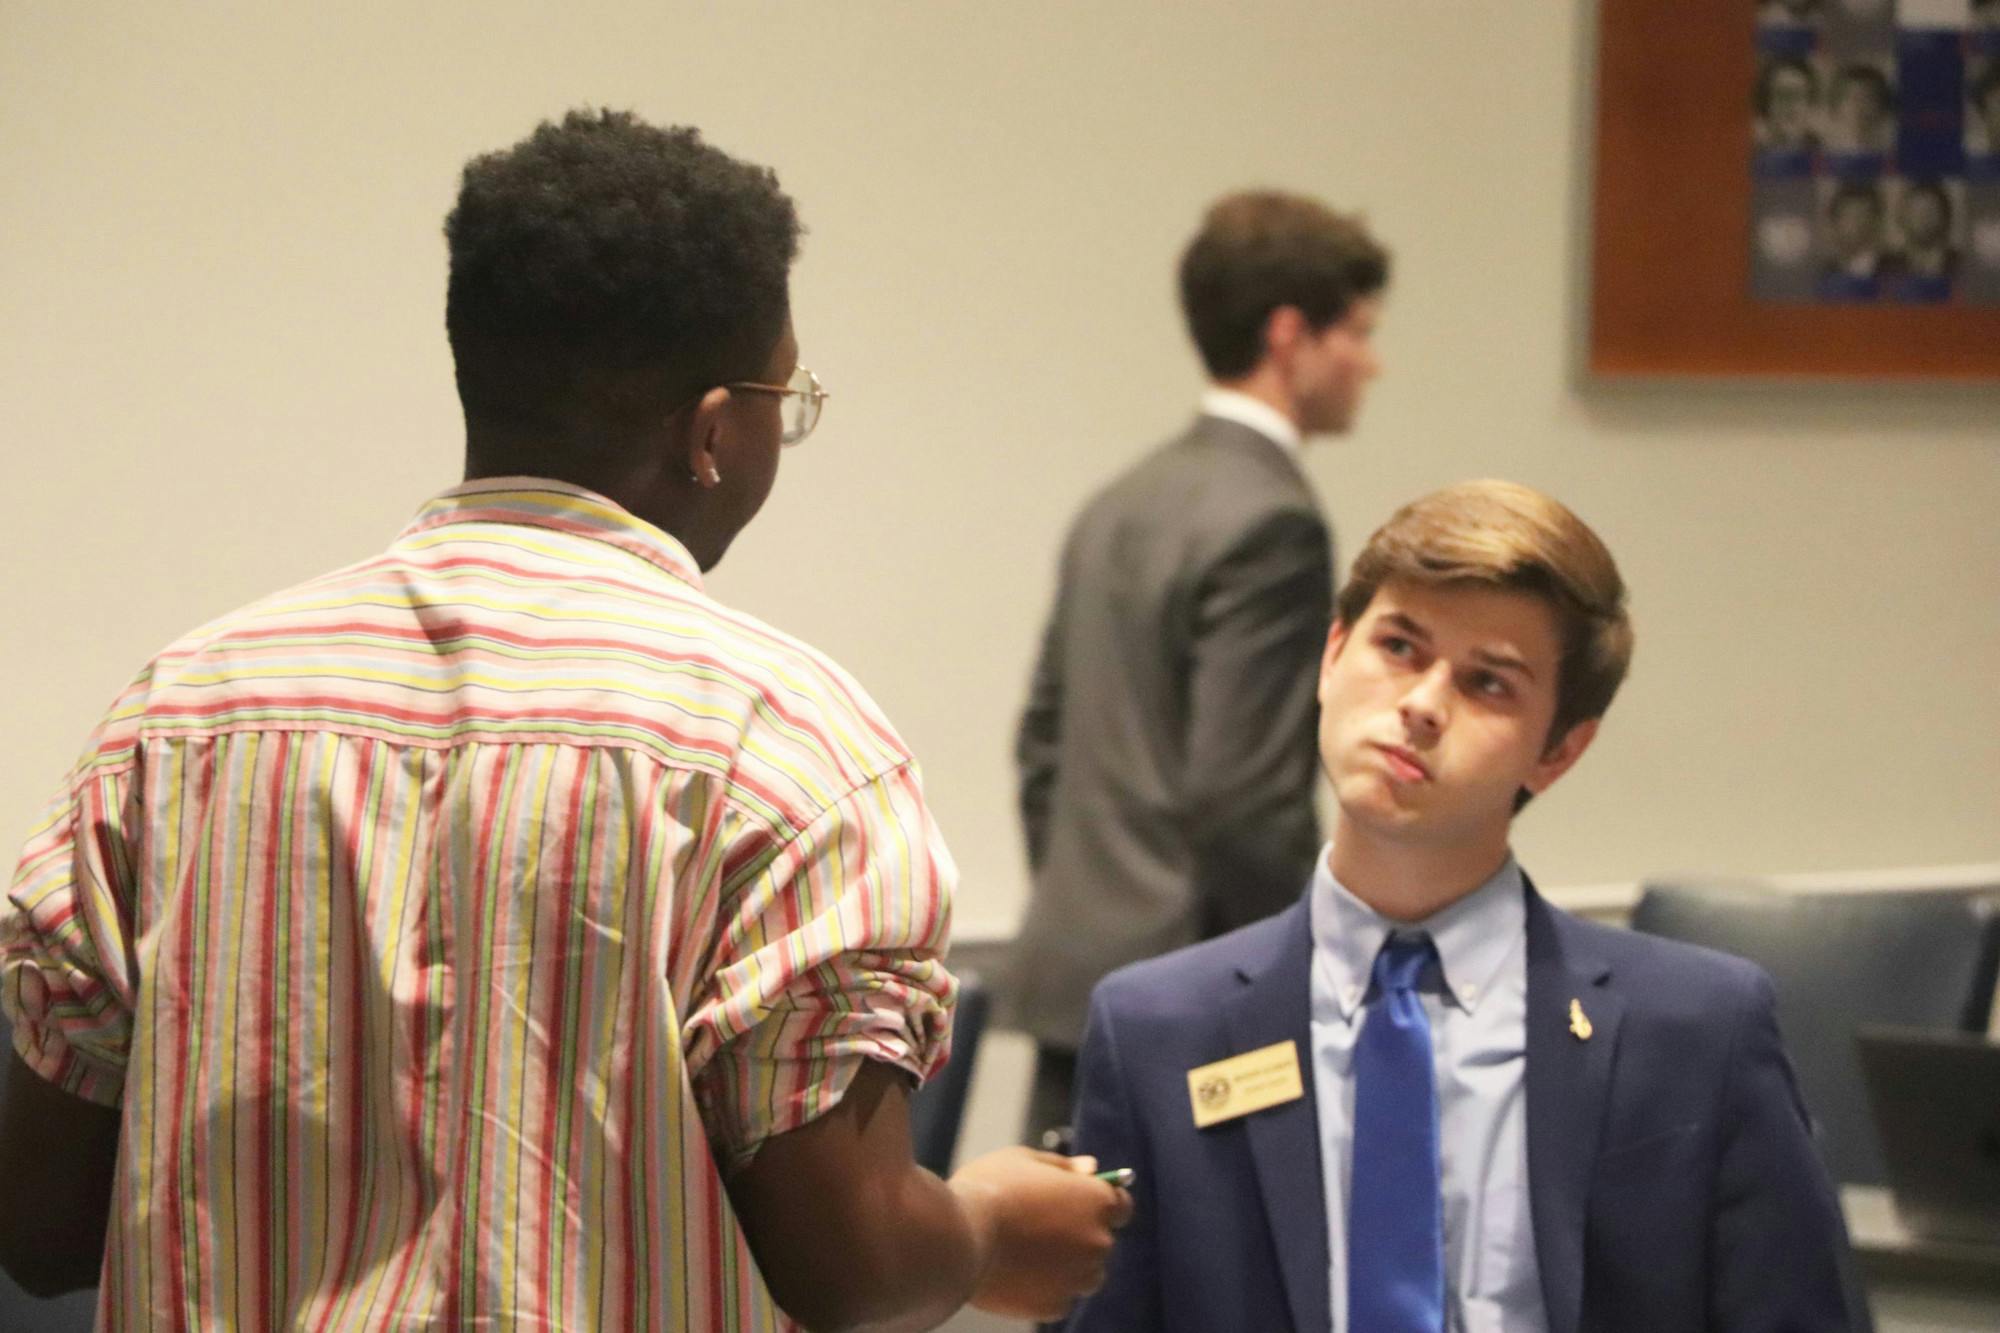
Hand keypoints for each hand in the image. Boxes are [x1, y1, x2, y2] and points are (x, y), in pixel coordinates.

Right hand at [947, 1147, 1133, 1320]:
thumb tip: (1091, 1169)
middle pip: (1101, 1241)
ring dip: (1066, 1264)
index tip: (1080, 1203)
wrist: (957, 1238)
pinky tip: (1015, 1271)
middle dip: (1079, 1233)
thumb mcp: (1024, 1160)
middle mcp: (1098, 1242)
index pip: (1121, 1205)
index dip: (1102, 1202)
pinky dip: (1044, 1287)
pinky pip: (1058, 1296)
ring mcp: (1078, 1278)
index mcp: (1097, 1201)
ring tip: (1025, 1250)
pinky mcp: (1054, 1306)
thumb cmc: (989, 1189)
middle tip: (1038, 1224)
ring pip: (1083, 1273)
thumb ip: (1064, 1166)